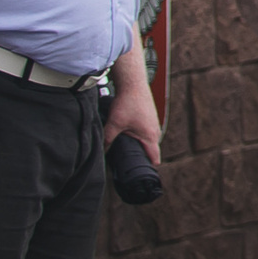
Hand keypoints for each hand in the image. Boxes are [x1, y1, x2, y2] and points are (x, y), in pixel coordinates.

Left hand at [103, 38, 161, 165]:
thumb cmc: (128, 103)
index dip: (148, 168)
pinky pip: (146, 130)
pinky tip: (129, 133)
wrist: (133, 83)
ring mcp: (153, 122)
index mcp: (150, 136)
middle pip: (150, 149)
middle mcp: (155, 130)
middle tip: (128, 163)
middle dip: (141, 156)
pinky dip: (139, 134)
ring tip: (127, 148)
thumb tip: (102, 152)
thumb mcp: (114, 125)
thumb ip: (108, 140)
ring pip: (148, 139)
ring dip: (140, 144)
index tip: (142, 176)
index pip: (154, 158)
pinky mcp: (149, 116)